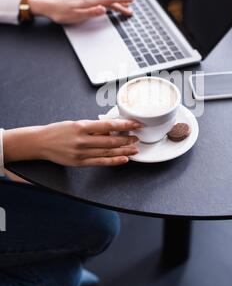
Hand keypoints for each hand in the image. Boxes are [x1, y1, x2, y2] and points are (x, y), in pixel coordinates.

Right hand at [3, 119, 140, 166]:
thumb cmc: (58, 131)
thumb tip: (111, 130)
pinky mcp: (79, 162)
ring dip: (124, 150)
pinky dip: (114, 161)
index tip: (135, 124)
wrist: (40, 142)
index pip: (108, 125)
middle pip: (110, 140)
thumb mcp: (76, 124)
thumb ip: (93, 128)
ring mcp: (81, 152)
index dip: (125, 125)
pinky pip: (100, 162)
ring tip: (135, 149)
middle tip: (137, 137)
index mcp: (82, 126)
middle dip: (127, 139)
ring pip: (108, 151)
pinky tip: (124, 159)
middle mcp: (82, 140)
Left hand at [28, 0, 133, 24]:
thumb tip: (104, 9)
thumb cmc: (60, 13)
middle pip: (109, 0)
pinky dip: (107, 3)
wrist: (47, 6)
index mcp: (90, 1)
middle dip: (121, 4)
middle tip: (131, 9)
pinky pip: (99, 0)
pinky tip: (106, 5)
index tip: (132, 2)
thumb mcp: (76, 16)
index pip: (110, 0)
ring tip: (122, 7)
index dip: (122, 1)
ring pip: (104, 0)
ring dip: (114, 3)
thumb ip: (91, 13)